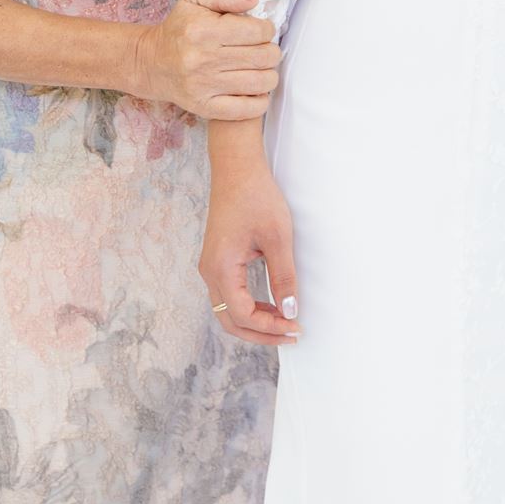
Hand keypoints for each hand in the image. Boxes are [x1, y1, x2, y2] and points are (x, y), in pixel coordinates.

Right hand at [134, 0, 278, 117]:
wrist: (151, 62)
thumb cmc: (178, 29)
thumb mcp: (195, 1)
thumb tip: (253, 0)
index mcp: (204, 30)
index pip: (257, 31)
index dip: (267, 29)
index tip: (262, 31)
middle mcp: (203, 59)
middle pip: (262, 57)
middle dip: (271, 52)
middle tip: (265, 50)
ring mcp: (204, 85)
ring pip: (259, 83)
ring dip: (269, 75)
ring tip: (262, 69)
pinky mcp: (204, 107)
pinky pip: (244, 110)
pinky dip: (259, 102)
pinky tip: (257, 91)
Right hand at [200, 161, 299, 346]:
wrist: (237, 168)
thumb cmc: (256, 196)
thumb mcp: (277, 237)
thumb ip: (283, 277)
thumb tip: (290, 311)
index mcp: (221, 268)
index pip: (242, 315)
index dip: (268, 327)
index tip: (295, 327)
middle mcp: (210, 272)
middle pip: (230, 320)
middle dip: (261, 333)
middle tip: (291, 335)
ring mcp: (211, 267)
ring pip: (228, 310)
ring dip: (255, 322)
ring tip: (285, 323)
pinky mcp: (218, 260)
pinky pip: (230, 295)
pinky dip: (249, 308)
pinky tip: (271, 306)